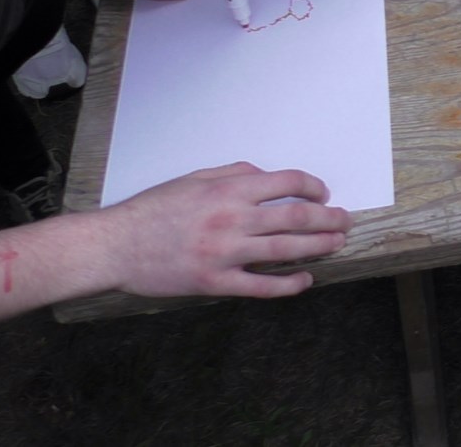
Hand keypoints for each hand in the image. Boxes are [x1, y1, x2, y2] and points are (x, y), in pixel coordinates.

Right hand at [101, 163, 353, 298]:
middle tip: (345, 220)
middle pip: (295, 217)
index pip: (286, 182)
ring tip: (337, 243)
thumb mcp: (193, 179)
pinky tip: (305, 279)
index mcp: (227, 190)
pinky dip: (289, 283)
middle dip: (328, 218)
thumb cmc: (152, 210)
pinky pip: (262, 285)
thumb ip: (233, 174)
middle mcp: (231, 219)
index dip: (312, 186)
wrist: (115, 246)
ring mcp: (225, 253)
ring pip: (286, 249)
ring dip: (318, 246)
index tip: (323, 193)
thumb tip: (266, 176)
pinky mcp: (215, 282)